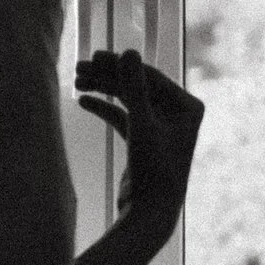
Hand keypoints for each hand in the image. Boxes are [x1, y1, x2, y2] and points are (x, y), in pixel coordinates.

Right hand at [73, 48, 202, 220]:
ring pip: (127, 99)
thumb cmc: (153, 169)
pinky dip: (104, 108)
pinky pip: (122, 116)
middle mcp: (176, 114)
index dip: (120, 65)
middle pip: (137, 85)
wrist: (149, 213)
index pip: (149, 75)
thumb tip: (128, 51)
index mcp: (187, 106)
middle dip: (108, 76)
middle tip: (79, 66)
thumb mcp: (141, 124)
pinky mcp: (143, 140)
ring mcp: (160, 126)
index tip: (93, 56)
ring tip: (77, 81)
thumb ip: (133, 86)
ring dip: (103, 89)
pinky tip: (83, 101)